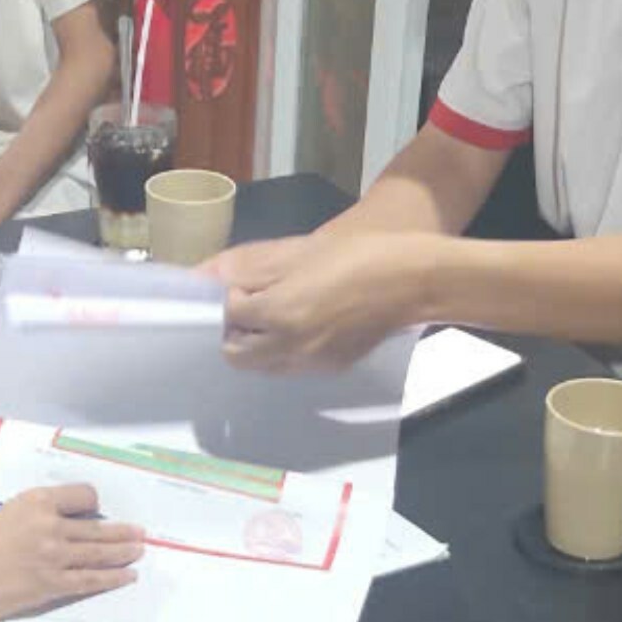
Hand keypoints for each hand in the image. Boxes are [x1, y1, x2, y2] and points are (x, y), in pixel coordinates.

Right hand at [0, 484, 142, 621]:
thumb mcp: (2, 516)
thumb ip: (33, 517)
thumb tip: (59, 524)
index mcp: (35, 501)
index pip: (82, 495)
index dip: (92, 503)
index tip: (96, 510)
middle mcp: (49, 525)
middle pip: (97, 526)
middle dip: (121, 531)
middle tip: (139, 532)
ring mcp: (54, 557)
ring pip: (100, 552)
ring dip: (124, 552)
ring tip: (140, 549)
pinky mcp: (53, 585)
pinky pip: (91, 580)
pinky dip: (113, 578)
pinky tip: (127, 575)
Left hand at [208, 232, 421, 371]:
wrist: (411, 281)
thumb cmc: (357, 255)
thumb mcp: (300, 252)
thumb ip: (252, 268)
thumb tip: (209, 275)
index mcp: (280, 314)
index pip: (229, 315)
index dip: (233, 297)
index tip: (247, 285)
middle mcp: (291, 347)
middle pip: (235, 354)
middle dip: (235, 330)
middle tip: (252, 306)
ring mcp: (312, 363)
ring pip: (262, 366)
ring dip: (258, 344)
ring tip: (277, 315)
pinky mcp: (331, 369)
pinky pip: (291, 367)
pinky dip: (284, 351)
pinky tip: (304, 325)